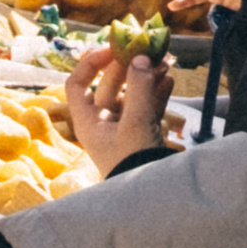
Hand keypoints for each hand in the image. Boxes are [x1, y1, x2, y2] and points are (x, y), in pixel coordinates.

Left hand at [65, 45, 172, 173]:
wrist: (153, 198)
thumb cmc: (135, 162)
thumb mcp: (137, 123)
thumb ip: (140, 88)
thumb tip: (140, 58)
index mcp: (89, 122)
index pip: (77, 84)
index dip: (90, 64)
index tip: (111, 49)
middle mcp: (103, 123)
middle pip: (110, 85)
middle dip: (131, 67)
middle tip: (151, 53)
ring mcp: (123, 128)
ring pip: (132, 95)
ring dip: (147, 78)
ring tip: (165, 65)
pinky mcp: (142, 134)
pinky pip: (148, 108)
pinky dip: (157, 93)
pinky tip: (169, 81)